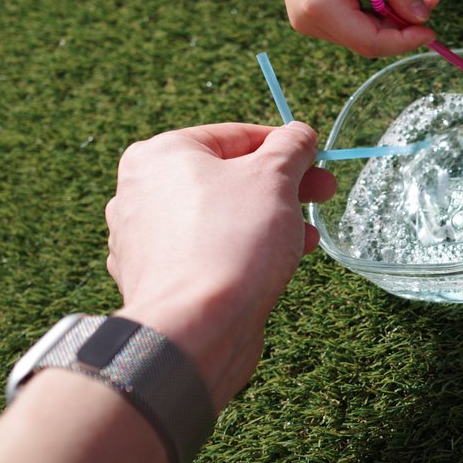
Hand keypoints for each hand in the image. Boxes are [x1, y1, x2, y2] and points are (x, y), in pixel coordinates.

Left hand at [104, 122, 336, 407]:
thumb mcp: (275, 178)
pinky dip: (241, 253)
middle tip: (322, 195)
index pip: (235, 136)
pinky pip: (207, 253)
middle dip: (281, 188)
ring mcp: (143, 239)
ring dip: (268, 222)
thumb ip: (291, 146)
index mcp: (160, 154)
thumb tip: (299, 134)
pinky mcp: (156, 279)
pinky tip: (274, 266)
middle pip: (227, 178)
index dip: (285, 147)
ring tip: (305, 239)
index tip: (318, 162)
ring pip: (220, 218)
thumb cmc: (232, 241)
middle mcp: (141, 191)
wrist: (195, 329)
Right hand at [263, 0, 440, 56]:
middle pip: (367, 43)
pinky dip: (373, 17)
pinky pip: (351, 28)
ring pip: (361, 38)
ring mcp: (306, 22)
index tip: (431, 28)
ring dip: (389, 22)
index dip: (404, 41)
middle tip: (430, 0)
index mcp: (319, 5)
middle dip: (401, 28)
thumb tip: (423, 18)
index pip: (370, 42)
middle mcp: (308, 21)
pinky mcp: (310, 18)